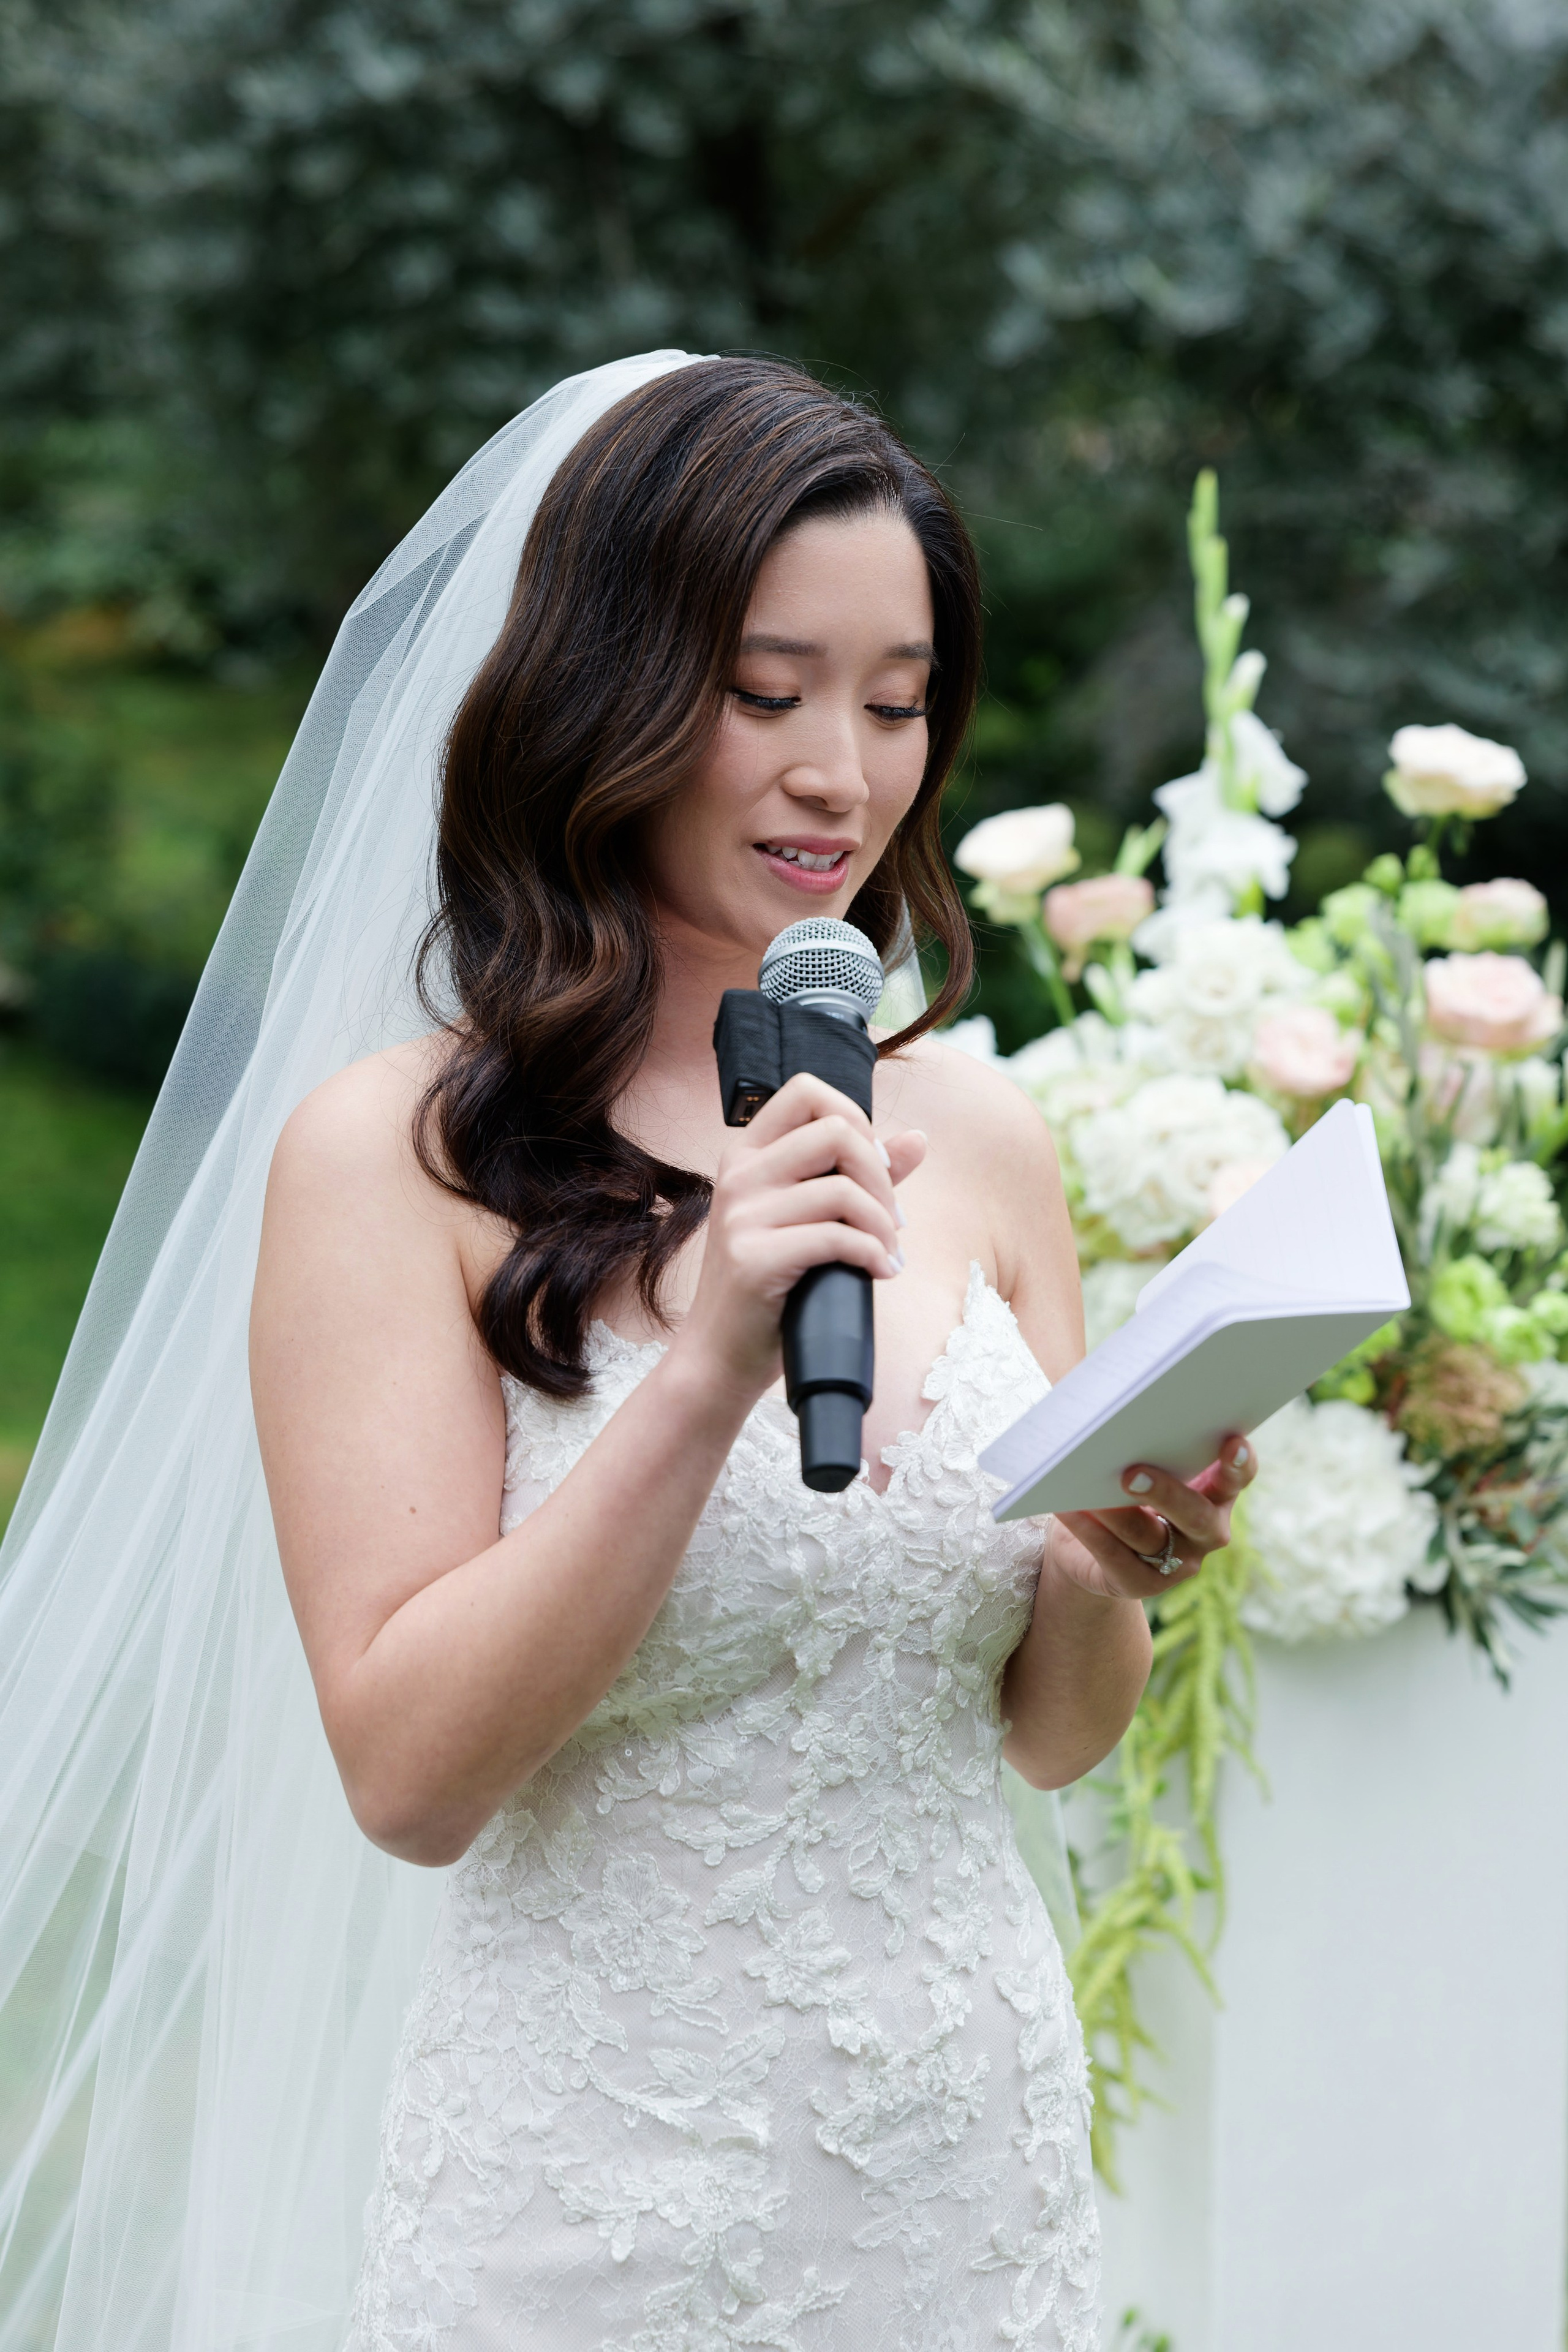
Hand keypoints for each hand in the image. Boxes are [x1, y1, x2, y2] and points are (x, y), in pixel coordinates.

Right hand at [672, 1072, 925, 1403]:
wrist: (720, 1357)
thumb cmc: (770, 1288)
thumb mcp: (810, 1221)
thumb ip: (859, 1176)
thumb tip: (917, 1138)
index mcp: (746, 1155)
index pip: (806, 1090)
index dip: (855, 1117)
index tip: (873, 1166)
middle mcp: (738, 1175)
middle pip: (836, 1131)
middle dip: (882, 1175)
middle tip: (892, 1220)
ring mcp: (741, 1216)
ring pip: (843, 1190)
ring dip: (884, 1225)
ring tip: (888, 1254)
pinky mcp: (753, 1258)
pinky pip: (837, 1237)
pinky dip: (873, 1254)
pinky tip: (880, 1273)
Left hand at [1045, 1435, 1257, 1603]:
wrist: (1090, 1550)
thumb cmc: (1122, 1489)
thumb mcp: (1141, 1464)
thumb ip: (1143, 1442)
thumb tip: (1110, 1404)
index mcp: (1215, 1494)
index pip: (1236, 1479)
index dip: (1239, 1464)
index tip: (1232, 1442)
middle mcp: (1205, 1532)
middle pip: (1196, 1516)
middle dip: (1167, 1494)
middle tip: (1132, 1473)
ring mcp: (1176, 1563)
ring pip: (1149, 1538)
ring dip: (1117, 1514)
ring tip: (1088, 1492)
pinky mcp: (1140, 1583)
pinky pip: (1113, 1556)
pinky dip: (1090, 1530)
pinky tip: (1067, 1508)